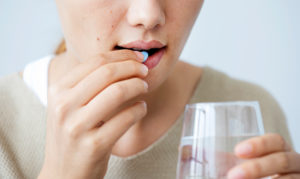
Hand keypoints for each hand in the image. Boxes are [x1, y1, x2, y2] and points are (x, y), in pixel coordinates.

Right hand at [38, 50, 147, 178]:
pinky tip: (141, 108)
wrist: (63, 174)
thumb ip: (87, 84)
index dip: (121, 56)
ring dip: (138, 85)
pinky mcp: (94, 145)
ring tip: (144, 87)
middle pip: (107, 73)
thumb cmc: (72, 135)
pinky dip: (139, 109)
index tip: (136, 57)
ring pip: (118, 92)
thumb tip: (122, 62)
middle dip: (132, 67)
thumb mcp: (69, 106)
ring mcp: (77, 126)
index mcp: (58, 91)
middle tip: (144, 69)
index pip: (95, 62)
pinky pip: (126, 118)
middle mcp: (64, 106)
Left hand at [227, 133, 299, 178]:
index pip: (276, 141)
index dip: (259, 144)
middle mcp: (294, 164)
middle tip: (233, 176)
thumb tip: (188, 150)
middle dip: (257, 168)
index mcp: (280, 151)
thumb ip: (222, 159)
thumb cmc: (259, 175)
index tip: (238, 151)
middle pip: (282, 160)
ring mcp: (298, 178)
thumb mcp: (243, 165)